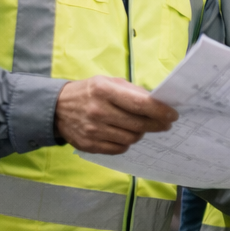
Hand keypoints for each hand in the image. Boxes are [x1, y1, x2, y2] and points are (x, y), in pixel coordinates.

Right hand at [55, 76, 176, 154]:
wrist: (56, 108)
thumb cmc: (89, 92)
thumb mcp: (108, 82)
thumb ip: (133, 91)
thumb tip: (158, 102)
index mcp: (104, 91)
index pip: (140, 104)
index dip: (160, 111)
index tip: (173, 115)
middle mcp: (98, 111)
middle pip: (139, 124)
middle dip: (156, 124)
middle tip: (165, 123)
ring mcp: (93, 130)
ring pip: (131, 138)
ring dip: (140, 133)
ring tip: (139, 126)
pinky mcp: (89, 145)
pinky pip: (119, 148)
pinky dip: (126, 142)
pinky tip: (123, 133)